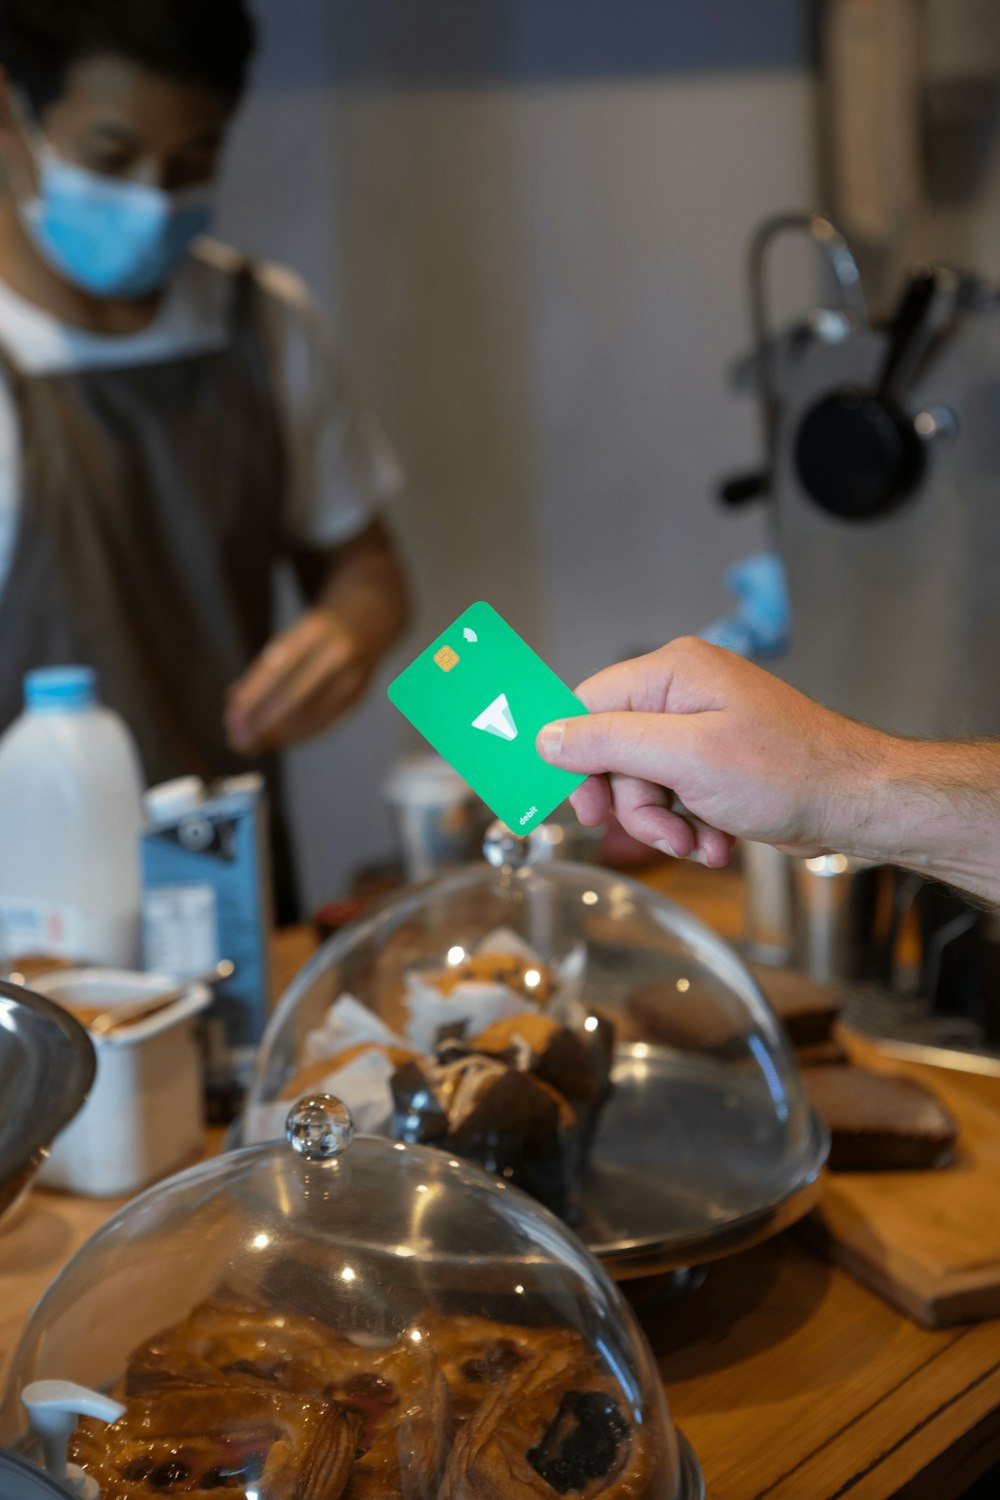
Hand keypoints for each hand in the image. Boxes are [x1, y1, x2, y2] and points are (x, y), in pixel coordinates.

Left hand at [226, 609, 372, 752]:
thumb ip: (265, 665)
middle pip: (295, 696)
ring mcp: (354, 675)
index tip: (231, 717)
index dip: (253, 697)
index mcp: (314, 630)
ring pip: (311, 714)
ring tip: (252, 744)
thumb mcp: (293, 634)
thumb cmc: (322, 629)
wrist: (373, 615)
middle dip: (264, 723)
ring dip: (278, 734)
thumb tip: (232, 701)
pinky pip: (325, 721)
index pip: (278, 668)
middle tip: (238, 740)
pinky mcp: (359, 694)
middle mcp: (337, 652)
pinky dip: (298, 735)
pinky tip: (279, 740)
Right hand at [535, 637, 888, 866]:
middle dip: (634, 804)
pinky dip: (689, 826)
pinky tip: (716, 842)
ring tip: (699, 842)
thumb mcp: (685, 757)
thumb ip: (608, 742)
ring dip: (664, 824)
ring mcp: (701, 730)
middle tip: (659, 832)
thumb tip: (547, 737)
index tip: (583, 805)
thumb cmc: (790, 772)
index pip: (587, 706)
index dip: (575, 759)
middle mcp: (682, 694)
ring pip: (642, 785)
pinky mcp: (715, 764)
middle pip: (613, 753)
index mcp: (672, 673)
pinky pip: (674, 797)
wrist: (858, 804)